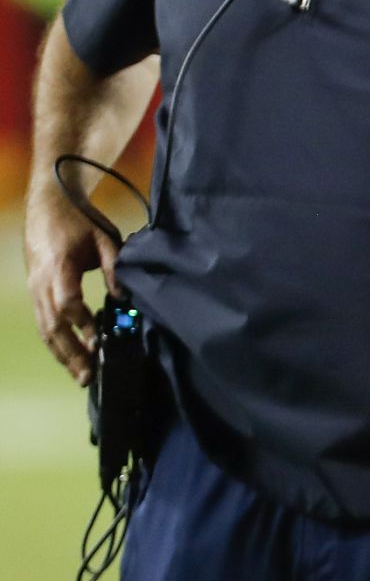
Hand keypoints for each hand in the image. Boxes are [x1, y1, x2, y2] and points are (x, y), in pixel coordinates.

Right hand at [23, 196, 117, 385]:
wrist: (48, 204)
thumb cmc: (79, 219)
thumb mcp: (104, 238)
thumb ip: (115, 267)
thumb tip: (124, 297)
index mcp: (58, 267)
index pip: (68, 303)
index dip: (83, 325)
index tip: (100, 342)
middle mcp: (41, 282)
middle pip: (52, 325)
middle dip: (70, 352)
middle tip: (88, 375)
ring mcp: (34, 288)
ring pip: (44, 328)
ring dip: (61, 353)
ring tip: (80, 375)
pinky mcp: (35, 290)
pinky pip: (43, 321)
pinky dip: (55, 341)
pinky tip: (69, 356)